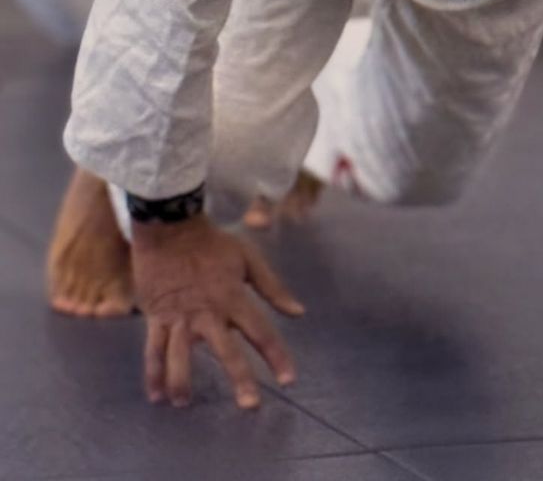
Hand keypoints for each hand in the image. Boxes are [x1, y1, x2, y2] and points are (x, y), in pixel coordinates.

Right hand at [131, 213, 304, 408]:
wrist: (171, 227)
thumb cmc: (213, 243)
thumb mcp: (249, 258)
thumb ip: (273, 288)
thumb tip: (298, 312)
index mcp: (234, 297)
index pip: (261, 332)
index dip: (276, 356)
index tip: (289, 379)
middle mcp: (208, 312)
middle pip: (226, 351)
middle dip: (240, 379)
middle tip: (251, 406)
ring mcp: (180, 316)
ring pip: (180, 355)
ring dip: (182, 381)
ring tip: (185, 404)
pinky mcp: (156, 317)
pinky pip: (153, 349)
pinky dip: (153, 373)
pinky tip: (156, 395)